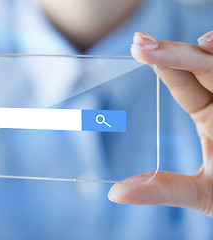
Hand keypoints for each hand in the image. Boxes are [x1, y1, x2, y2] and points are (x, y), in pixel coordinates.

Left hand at [108, 31, 212, 216]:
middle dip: (175, 53)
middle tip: (141, 42)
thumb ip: (164, 189)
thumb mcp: (202, 193)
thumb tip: (115, 193)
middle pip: (202, 67)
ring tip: (200, 43)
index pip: (182, 83)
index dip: (162, 65)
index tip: (137, 48)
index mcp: (209, 115)